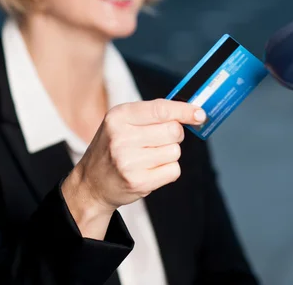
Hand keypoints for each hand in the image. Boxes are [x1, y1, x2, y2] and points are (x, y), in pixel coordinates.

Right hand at [61, 99, 205, 237]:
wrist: (91, 182)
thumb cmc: (114, 146)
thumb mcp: (123, 122)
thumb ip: (154, 113)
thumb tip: (194, 111)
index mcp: (119, 117)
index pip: (161, 109)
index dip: (185, 111)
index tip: (201, 114)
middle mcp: (121, 138)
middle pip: (174, 131)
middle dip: (174, 135)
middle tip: (159, 140)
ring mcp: (129, 161)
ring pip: (175, 151)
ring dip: (169, 154)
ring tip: (148, 157)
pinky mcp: (138, 181)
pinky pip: (174, 170)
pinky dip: (168, 170)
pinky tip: (150, 170)